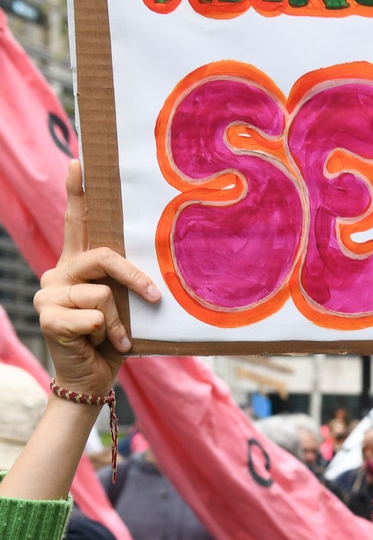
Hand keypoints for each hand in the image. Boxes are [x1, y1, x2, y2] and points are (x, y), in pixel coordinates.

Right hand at [34, 160, 159, 397]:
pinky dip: (108, 335)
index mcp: (77, 265)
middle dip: (134, 278)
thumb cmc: (113, 338)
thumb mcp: (126, 306)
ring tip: (114, 337)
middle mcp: (59, 273)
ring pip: (102, 293)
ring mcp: (49, 294)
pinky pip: (95, 317)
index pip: (78, 222)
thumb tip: (156, 271)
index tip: (82, 162)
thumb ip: (126, 283)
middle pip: (103, 257)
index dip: (78, 192)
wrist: (90, 377)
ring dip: (119, 321)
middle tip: (153, 297)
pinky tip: (98, 345)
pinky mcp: (48, 317)